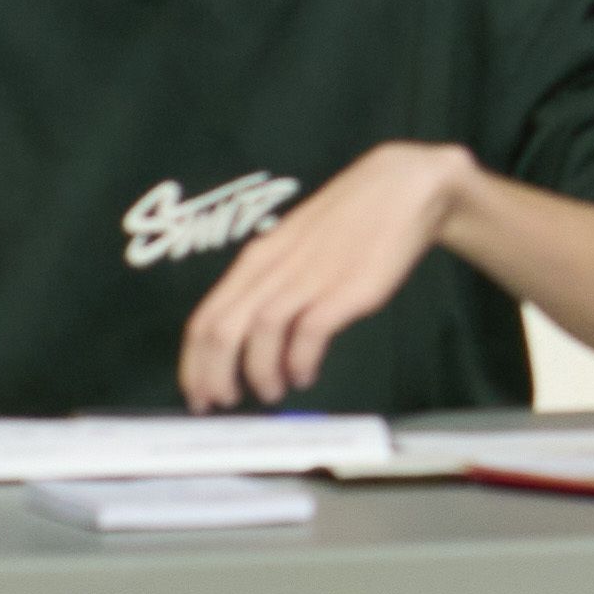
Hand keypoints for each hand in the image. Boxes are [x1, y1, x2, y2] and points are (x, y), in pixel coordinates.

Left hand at [178, 141, 466, 413]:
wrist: (399, 190)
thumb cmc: (346, 222)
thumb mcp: (292, 248)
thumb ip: (270, 286)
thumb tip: (249, 337)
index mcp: (255, 259)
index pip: (204, 318)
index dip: (193, 364)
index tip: (198, 394)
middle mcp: (272, 269)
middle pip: (222, 332)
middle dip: (215, 377)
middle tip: (224, 403)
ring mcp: (307, 278)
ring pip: (260, 336)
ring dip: (260, 375)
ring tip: (271, 393)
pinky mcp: (343, 289)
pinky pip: (308, 335)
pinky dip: (300, 362)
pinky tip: (305, 374)